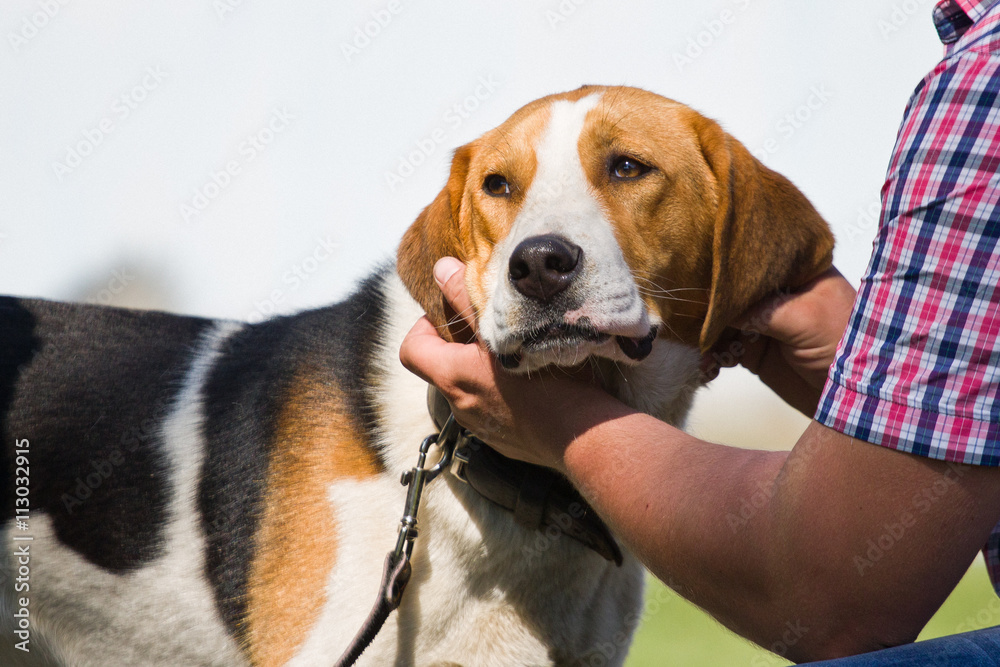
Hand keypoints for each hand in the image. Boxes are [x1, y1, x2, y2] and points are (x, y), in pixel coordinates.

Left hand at [399, 257, 606, 468]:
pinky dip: (502, 395)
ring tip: (516, 353)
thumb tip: (442, 269)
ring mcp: (480, 427)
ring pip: (468, 390)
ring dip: (481, 371)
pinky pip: (492, 412)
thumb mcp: (507, 329)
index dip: (423, 327)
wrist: (584, 438)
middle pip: (440, 369)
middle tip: (490, 327)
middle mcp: (460, 405)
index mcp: (453, 376)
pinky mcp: (502, 441)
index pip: (411, 350)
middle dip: (458, 346)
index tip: (451, 316)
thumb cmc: (550, 380)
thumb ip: (468, 297)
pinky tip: (533, 385)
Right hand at [703, 267, 855, 415]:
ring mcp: (764, 321)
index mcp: (798, 270)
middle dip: (709, 300)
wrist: (856, 398)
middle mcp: (778, 292)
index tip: (699, 266)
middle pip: (732, 288)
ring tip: (696, 347)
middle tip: (685, 310)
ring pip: (722, 319)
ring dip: (705, 333)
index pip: (756, 257)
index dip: (727, 262)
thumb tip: (717, 305)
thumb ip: (761, 309)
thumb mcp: (804, 318)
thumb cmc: (846, 347)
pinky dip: (711, 356)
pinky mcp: (754, 350)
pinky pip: (723, 348)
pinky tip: (708, 367)